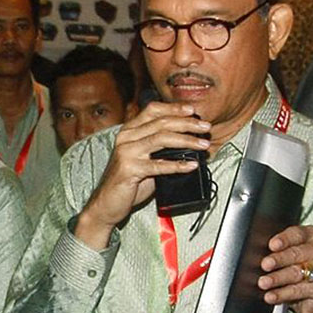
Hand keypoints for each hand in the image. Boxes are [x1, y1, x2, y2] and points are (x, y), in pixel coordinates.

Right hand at [72, 102, 212, 249]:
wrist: (106, 203)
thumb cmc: (128, 181)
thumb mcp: (144, 158)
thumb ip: (160, 147)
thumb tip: (188, 141)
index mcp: (128, 131)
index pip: (153, 110)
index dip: (174, 108)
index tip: (193, 111)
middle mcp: (126, 138)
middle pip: (161, 123)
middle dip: (187, 123)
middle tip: (205, 127)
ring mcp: (126, 153)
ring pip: (162, 139)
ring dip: (187, 140)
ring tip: (203, 144)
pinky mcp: (129, 170)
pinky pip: (159, 165)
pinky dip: (178, 165)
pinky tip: (191, 165)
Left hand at [258, 225, 312, 312]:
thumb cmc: (300, 272)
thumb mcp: (289, 258)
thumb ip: (277, 252)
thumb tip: (254, 255)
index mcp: (310, 236)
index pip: (296, 234)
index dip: (283, 239)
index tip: (272, 245)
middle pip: (296, 253)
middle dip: (278, 259)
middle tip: (265, 265)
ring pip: (297, 272)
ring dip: (277, 278)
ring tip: (264, 282)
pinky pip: (300, 290)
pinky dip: (283, 294)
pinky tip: (272, 296)